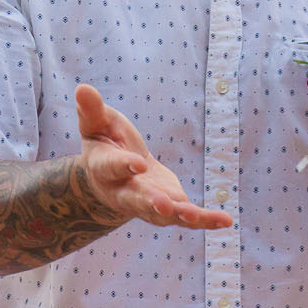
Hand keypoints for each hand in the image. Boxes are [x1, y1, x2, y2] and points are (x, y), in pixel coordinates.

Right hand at [73, 84, 233, 229]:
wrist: (115, 175)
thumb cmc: (106, 142)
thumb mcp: (97, 124)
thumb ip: (92, 110)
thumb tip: (82, 88)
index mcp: (105, 168)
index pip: (113, 167)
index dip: (124, 165)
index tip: (138, 162)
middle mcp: (125, 191)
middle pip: (136, 199)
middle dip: (150, 202)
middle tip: (163, 205)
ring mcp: (148, 203)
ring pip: (163, 213)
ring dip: (181, 215)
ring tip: (197, 216)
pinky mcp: (170, 207)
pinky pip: (187, 217)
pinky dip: (205, 220)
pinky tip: (225, 220)